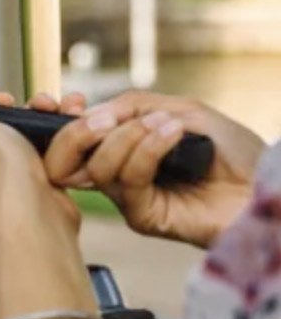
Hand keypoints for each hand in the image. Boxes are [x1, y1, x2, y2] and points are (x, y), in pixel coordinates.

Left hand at [0, 109, 79, 228]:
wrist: (31, 201)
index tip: (3, 101)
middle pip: (2, 134)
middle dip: (20, 115)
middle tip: (33, 107)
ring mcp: (13, 183)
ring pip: (29, 144)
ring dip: (42, 126)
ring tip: (53, 114)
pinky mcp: (40, 190)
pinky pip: (50, 160)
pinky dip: (60, 146)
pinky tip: (63, 139)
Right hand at [40, 91, 264, 247]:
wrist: (267, 184)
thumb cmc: (234, 151)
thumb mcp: (180, 110)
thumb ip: (132, 106)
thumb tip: (90, 114)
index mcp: (119, 148)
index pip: (69, 140)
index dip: (59, 120)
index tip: (66, 101)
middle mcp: (117, 174)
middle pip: (63, 161)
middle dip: (74, 135)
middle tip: (102, 121)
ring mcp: (128, 197)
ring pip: (96, 168)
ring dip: (128, 138)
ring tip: (164, 125)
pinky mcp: (143, 217)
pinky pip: (128, 181)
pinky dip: (148, 150)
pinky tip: (172, 135)